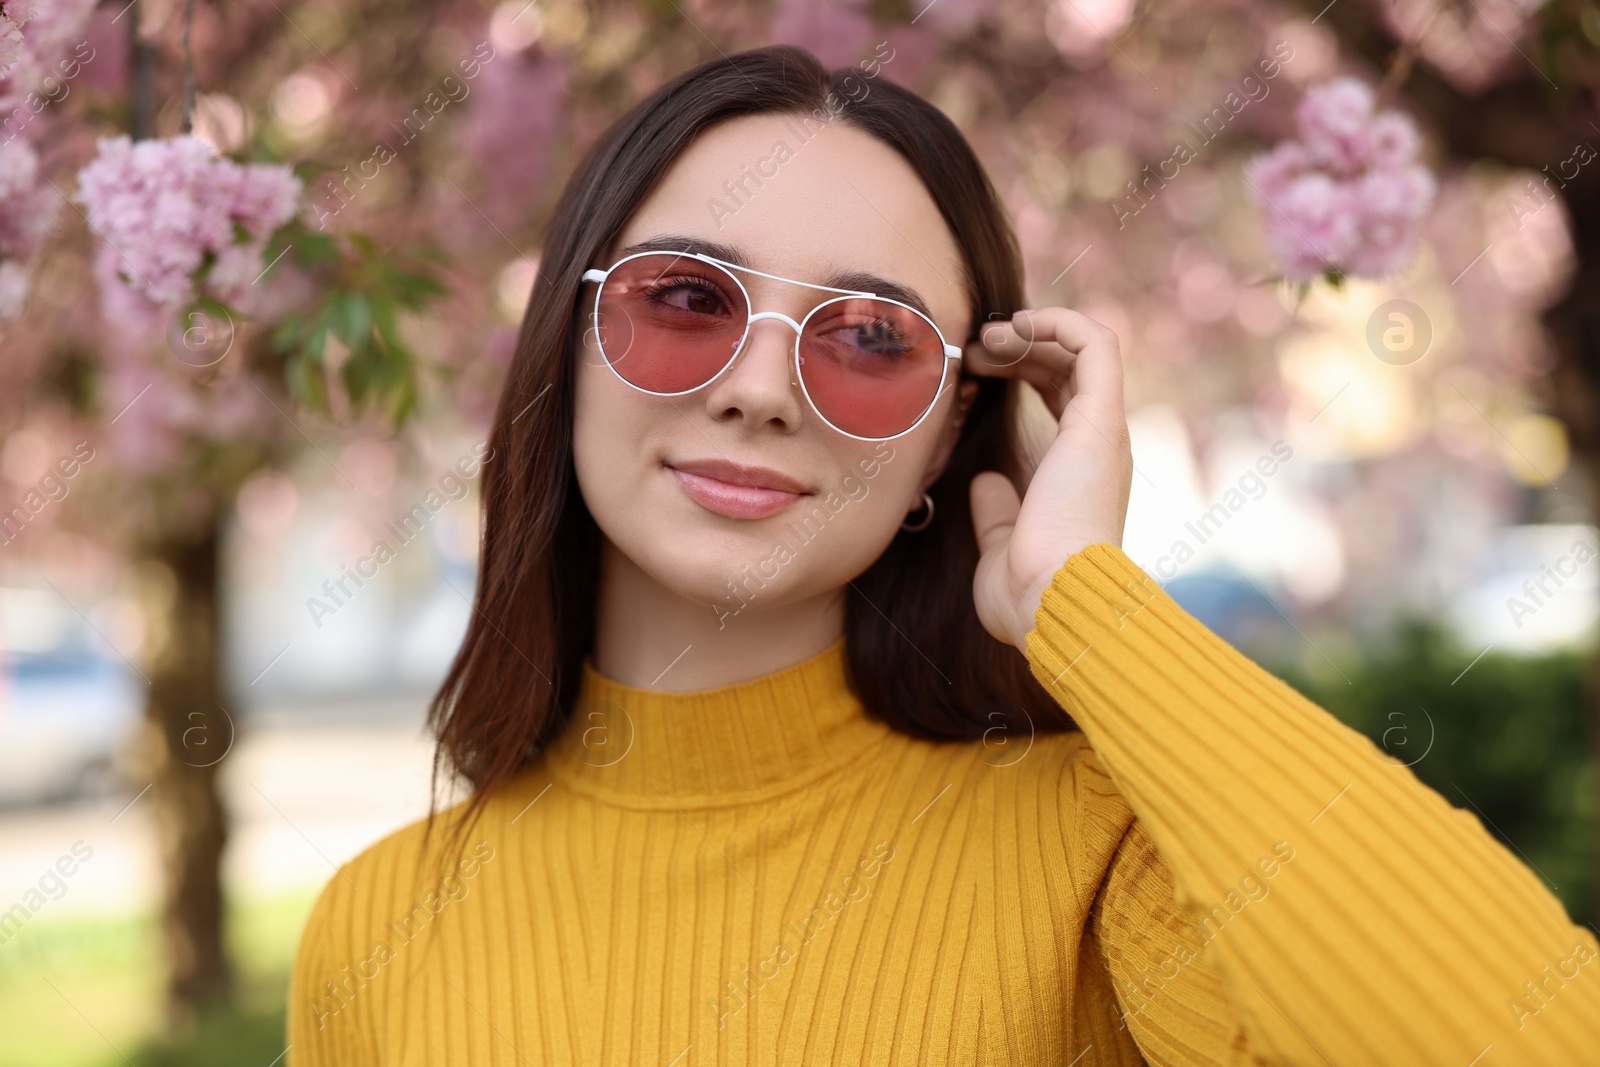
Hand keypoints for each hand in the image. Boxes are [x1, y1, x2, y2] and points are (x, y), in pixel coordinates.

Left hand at [962, 308, 1133, 651]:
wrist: (1055, 603)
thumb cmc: (1027, 592)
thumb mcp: (1001, 543)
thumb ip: (996, 511)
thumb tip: (985, 484)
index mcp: (1079, 469)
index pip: (1062, 395)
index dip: (1021, 370)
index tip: (974, 368)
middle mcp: (1097, 444)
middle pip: (1070, 366)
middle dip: (1020, 344)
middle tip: (973, 347)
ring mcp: (1102, 429)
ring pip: (1085, 346)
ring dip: (1035, 329)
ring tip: (986, 336)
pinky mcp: (1100, 420)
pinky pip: (1096, 344)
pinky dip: (1061, 321)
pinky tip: (1018, 324)